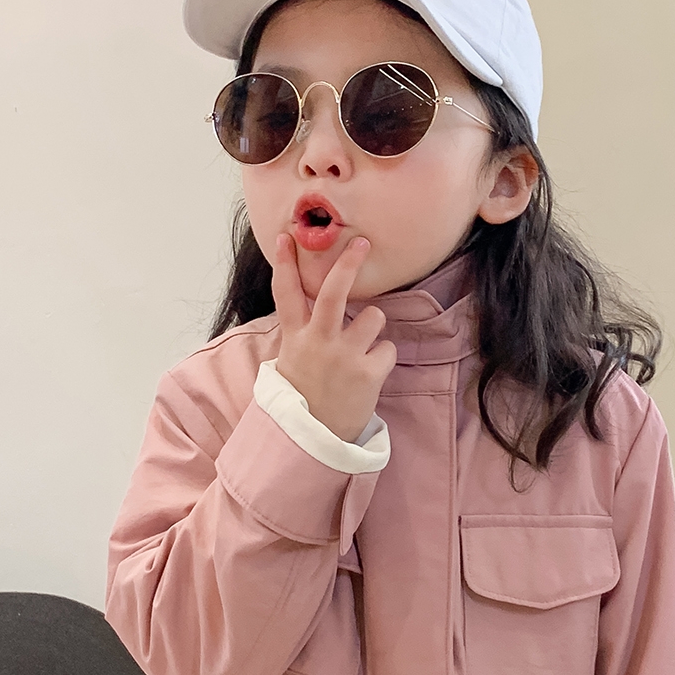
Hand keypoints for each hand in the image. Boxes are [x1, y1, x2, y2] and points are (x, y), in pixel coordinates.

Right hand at [271, 233, 397, 443]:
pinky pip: (388, 348)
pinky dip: (382, 357)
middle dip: (348, 264)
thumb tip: (313, 298)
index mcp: (296, 338)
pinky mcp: (367, 373)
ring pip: (373, 316)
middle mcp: (318, 342)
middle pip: (333, 293)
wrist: (313, 438)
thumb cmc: (305, 394)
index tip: (285, 236)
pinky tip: (369, 372)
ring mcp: (343, 357)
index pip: (286, 293)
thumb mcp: (293, 359)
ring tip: (362, 346)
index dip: (286, 263)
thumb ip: (304, 329)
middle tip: (362, 243)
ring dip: (373, 325)